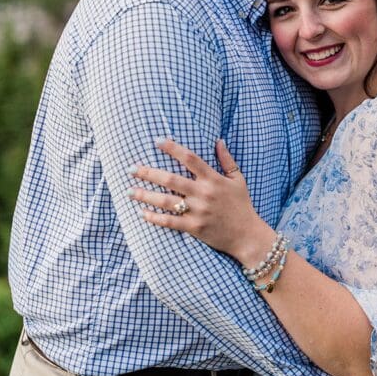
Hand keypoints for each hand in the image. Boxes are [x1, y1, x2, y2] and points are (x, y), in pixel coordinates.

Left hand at [129, 138, 269, 259]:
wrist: (247, 235)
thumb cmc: (242, 205)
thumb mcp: (238, 179)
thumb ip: (227, 160)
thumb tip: (218, 140)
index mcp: (213, 179)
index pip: (190, 158)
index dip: (172, 148)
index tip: (156, 141)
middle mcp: (203, 193)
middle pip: (170, 179)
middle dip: (148, 172)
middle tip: (131, 168)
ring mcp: (198, 211)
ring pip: (165, 201)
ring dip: (145, 195)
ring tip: (129, 191)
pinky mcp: (194, 228)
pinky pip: (169, 222)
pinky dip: (154, 218)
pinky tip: (142, 213)